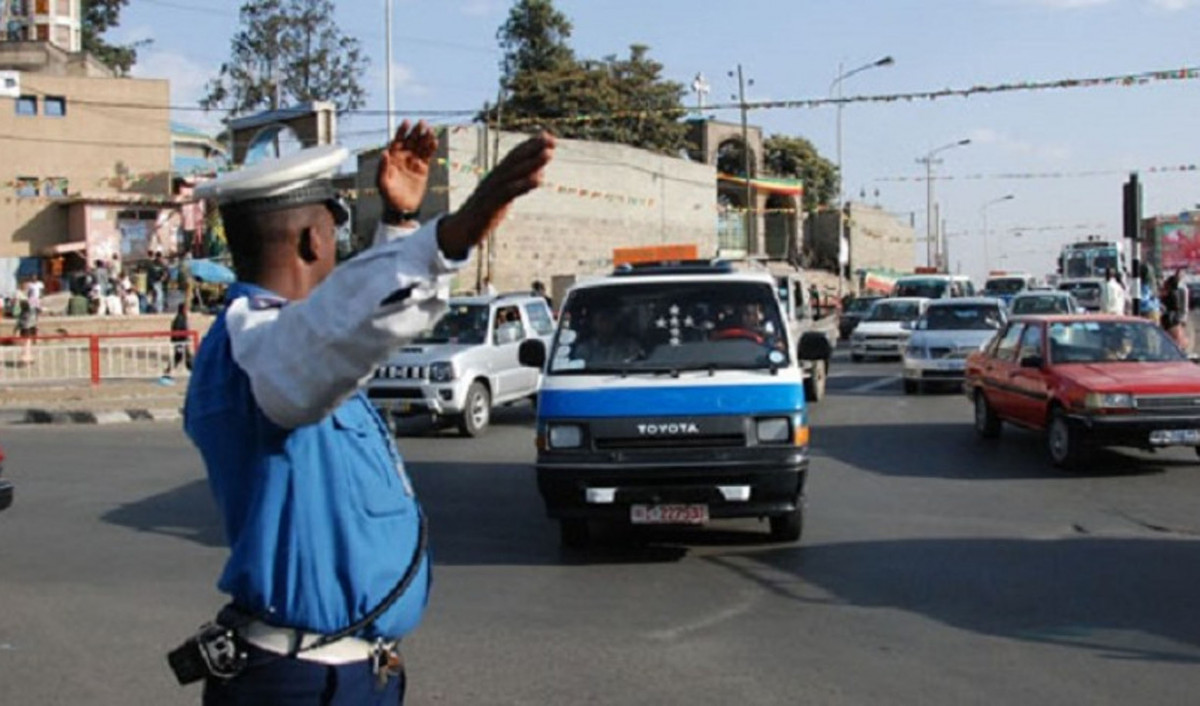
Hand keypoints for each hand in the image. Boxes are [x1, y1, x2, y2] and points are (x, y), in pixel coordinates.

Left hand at [376, 120, 437, 215]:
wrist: (401, 207)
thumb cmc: (388, 195)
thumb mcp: (382, 183)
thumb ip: (382, 167)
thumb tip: (384, 152)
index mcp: (392, 157)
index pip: (397, 140)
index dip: (402, 131)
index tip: (407, 122)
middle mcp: (403, 156)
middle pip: (411, 140)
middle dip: (416, 131)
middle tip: (422, 123)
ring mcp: (413, 161)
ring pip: (420, 146)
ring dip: (425, 137)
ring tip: (430, 130)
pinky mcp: (422, 168)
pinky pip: (428, 155)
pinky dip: (431, 148)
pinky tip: (435, 141)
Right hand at [437, 132, 555, 258]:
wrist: (461, 228)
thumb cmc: (485, 211)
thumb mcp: (504, 195)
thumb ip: (521, 183)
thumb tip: (540, 173)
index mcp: (496, 175)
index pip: (514, 155)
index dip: (530, 145)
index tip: (548, 136)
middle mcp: (494, 179)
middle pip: (515, 159)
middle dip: (533, 148)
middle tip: (552, 140)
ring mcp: (491, 190)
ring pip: (514, 172)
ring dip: (532, 162)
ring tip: (549, 154)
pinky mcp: (491, 205)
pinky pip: (508, 192)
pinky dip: (523, 184)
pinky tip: (538, 180)